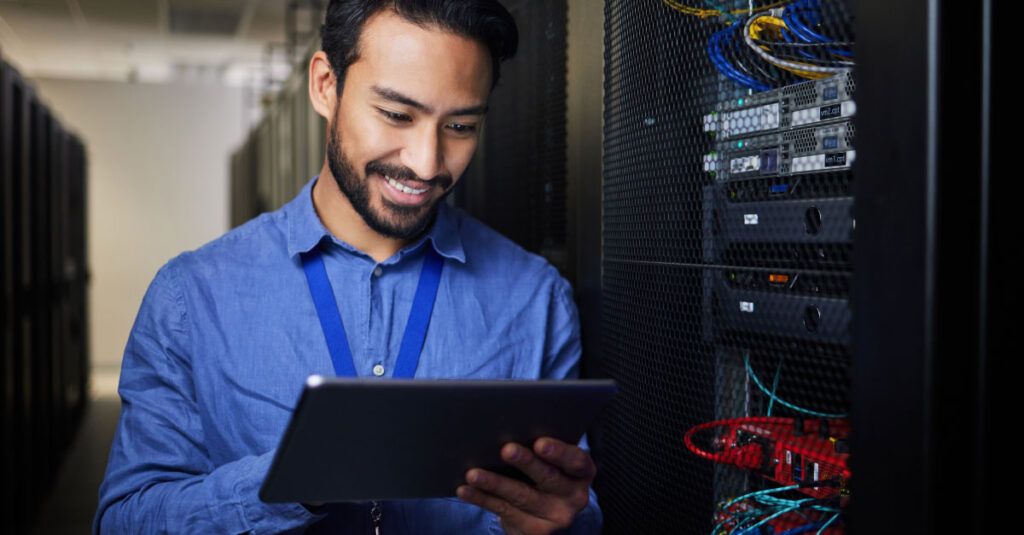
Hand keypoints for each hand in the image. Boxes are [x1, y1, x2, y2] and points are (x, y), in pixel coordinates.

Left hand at [457, 437, 595, 534]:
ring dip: (494, 483)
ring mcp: (556, 517)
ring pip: (522, 496)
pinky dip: (482, 498)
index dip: (559, 452)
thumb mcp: (553, 462)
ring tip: (473, 472)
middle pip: (548, 478)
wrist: (547, 516)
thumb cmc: (544, 474)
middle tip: (506, 450)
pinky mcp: (536, 531)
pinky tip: (465, 489)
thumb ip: (541, 448)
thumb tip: (509, 426)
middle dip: (526, 463)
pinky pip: (505, 511)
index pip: (576, 461)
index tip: (540, 443)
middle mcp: (575, 496)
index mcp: (582, 472)